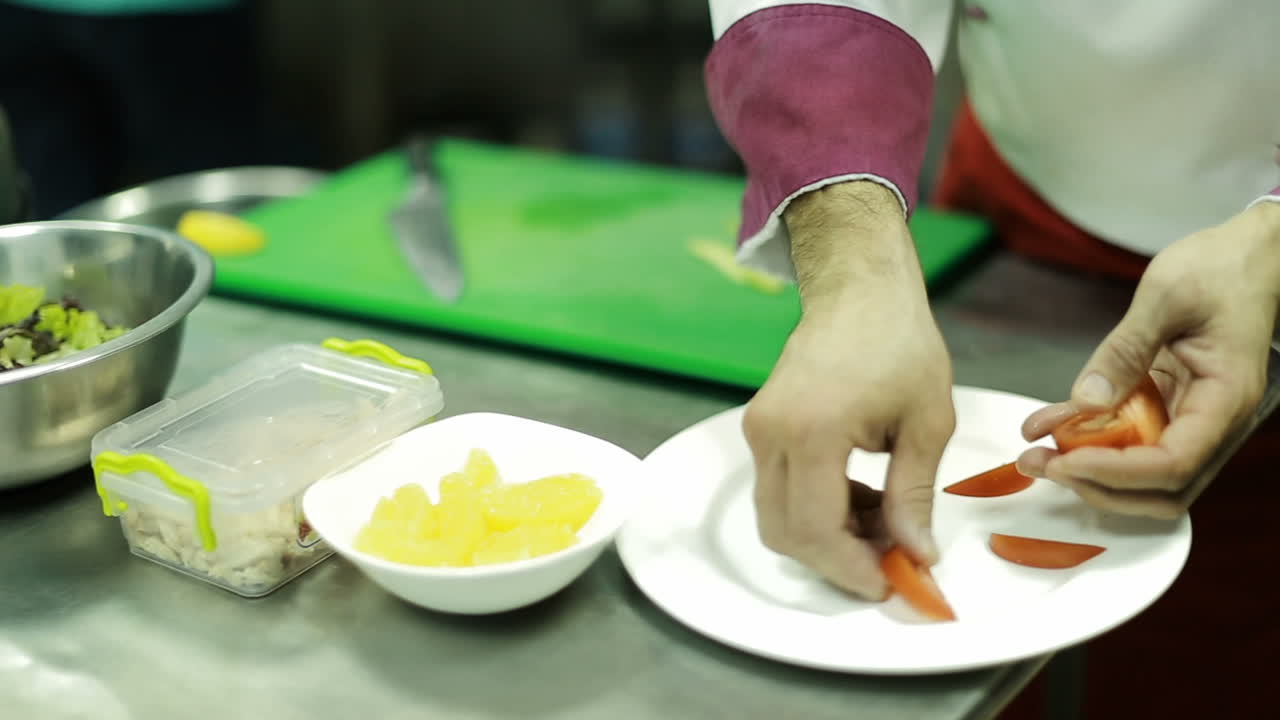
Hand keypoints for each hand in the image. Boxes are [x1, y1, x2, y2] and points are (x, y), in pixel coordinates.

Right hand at [744, 181, 954, 599]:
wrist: (859, 290)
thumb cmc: (899, 342)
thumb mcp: (926, 422)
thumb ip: (913, 494)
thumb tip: (916, 553)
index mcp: (813, 431)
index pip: (817, 528)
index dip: (851, 568)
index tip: (889, 583)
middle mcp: (772, 433)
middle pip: (786, 533)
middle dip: (835, 560)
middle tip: (888, 561)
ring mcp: (759, 429)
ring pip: (776, 516)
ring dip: (824, 536)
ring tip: (881, 523)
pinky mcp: (759, 426)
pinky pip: (777, 489)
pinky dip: (814, 509)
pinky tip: (859, 496)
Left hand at [1018, 202, 1279, 517]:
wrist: (1248, 254)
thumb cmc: (1221, 268)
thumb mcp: (1165, 297)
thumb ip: (1125, 350)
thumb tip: (1088, 401)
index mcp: (1226, 397)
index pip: (1174, 463)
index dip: (1117, 472)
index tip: (1066, 462)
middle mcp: (1213, 419)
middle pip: (1162, 487)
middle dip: (1099, 486)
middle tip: (1042, 465)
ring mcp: (1191, 415)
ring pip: (1144, 473)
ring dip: (1089, 472)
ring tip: (1036, 454)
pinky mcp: (1169, 404)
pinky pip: (1128, 436)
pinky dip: (1087, 438)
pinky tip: (1047, 424)